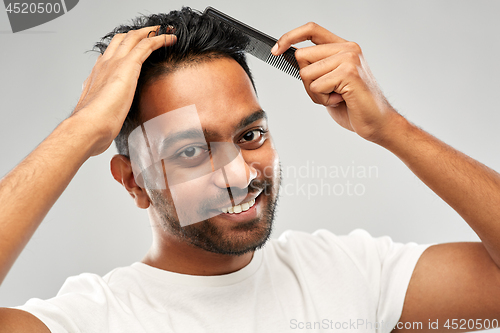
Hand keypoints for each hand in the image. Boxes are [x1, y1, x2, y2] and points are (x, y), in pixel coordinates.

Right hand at [72, 26, 176, 155]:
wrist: (90, 125)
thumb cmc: (94, 126)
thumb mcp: (99, 114)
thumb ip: (104, 111)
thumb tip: (108, 120)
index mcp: (97, 75)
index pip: (111, 54)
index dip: (124, 48)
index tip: (135, 49)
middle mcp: (105, 64)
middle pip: (121, 39)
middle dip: (138, 33)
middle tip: (153, 33)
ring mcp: (116, 63)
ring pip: (134, 37)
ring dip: (151, 32)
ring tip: (164, 31)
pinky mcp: (129, 66)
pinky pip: (147, 45)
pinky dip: (160, 39)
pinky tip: (170, 39)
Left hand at [272, 22, 398, 142]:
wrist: (377, 122)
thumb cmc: (353, 105)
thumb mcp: (330, 81)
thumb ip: (316, 67)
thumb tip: (290, 57)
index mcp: (343, 47)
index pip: (311, 30)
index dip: (290, 37)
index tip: (276, 50)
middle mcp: (347, 48)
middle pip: (302, 56)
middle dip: (306, 81)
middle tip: (327, 92)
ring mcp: (349, 58)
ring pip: (306, 74)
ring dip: (316, 93)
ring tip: (337, 97)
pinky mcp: (348, 73)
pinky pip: (316, 86)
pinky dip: (323, 100)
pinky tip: (341, 100)